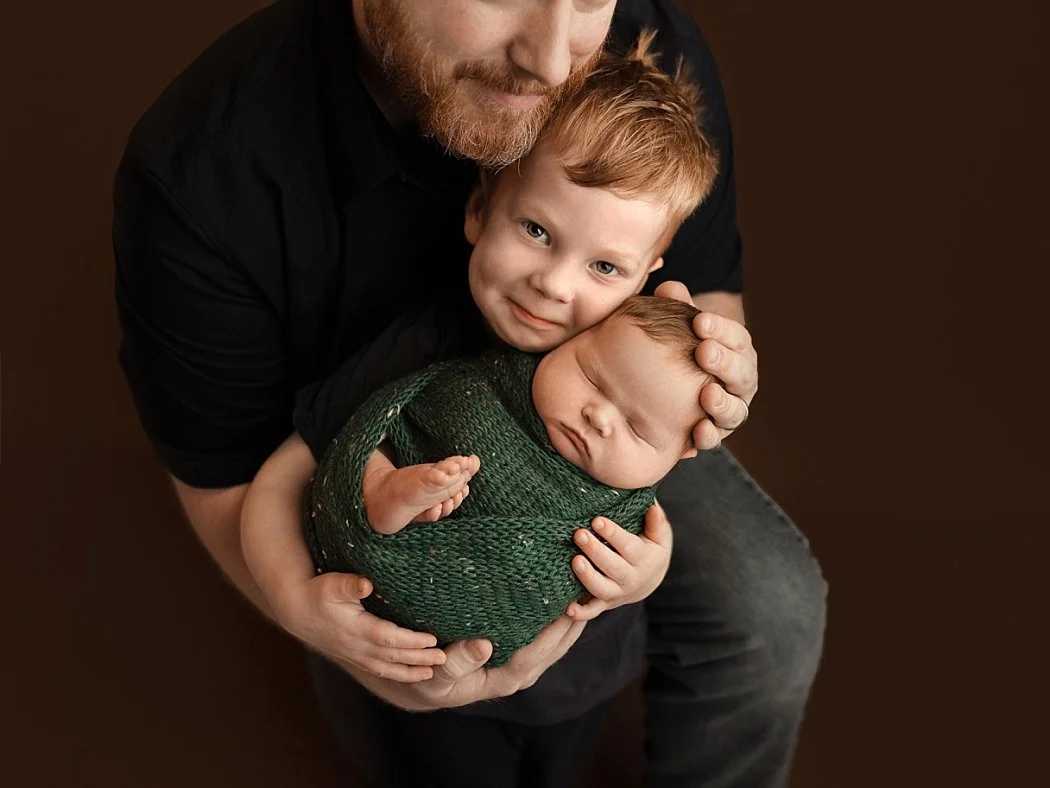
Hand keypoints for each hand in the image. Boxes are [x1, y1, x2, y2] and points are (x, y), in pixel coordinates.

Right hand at [274, 571, 447, 682]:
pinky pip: (379, 670)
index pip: (388, 638)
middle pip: (393, 656)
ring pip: (387, 667)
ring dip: (410, 671)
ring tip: (432, 672)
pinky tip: (411, 675)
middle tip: (444, 658)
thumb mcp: (331, 584)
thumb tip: (367, 583)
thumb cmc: (317, 593)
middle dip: (419, 658)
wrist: (297, 611)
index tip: (433, 640)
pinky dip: (396, 674)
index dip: (411, 641)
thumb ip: (349, 584)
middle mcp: (357, 646)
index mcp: (356, 628)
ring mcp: (355, 655)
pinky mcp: (354, 657)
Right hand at [350, 614, 587, 711]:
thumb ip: (457, 662)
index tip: (570, 610)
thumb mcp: (437, 675)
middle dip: (573, 623)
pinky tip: (565, 596)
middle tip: (590, 592)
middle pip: (555, 648)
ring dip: (571, 619)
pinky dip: (558, 618)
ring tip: (585, 589)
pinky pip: (545, 636)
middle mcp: (518, 673)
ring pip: (555, 642)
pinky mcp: (518, 653)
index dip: (553, 634)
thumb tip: (483, 645)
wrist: (427, 684)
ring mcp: (520, 663)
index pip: (535, 655)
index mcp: (503, 679)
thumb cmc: (430, 679)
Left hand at [565, 502, 672, 620]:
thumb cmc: (650, 549)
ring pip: (602, 589)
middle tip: (579, 534)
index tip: (597, 520)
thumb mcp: (659, 536)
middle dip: (595, 551)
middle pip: (613, 567)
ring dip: (587, 577)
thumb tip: (653, 508)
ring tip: (574, 560)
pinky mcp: (605, 603)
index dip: (612, 534)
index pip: (628, 546)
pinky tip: (568, 608)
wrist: (649, 580)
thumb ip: (656, 522)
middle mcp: (631, 579)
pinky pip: (593, 611)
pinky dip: (581, 613)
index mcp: (644, 559)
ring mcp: (617, 593)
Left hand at [653, 281, 757, 449]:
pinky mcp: (715, 432)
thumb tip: (668, 287)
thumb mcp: (679, 327)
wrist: (672, 384)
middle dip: (724, 362)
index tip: (700, 322)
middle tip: (704, 352)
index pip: (737, 338)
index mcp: (736, 351)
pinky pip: (715, 437)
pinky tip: (697, 431)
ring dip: (722, 403)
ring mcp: (730, 408)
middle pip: (741, 372)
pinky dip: (708, 435)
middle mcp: (740, 381)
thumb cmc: (681, 346)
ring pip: (735, 409)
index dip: (722, 330)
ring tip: (707, 394)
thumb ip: (676, 308)